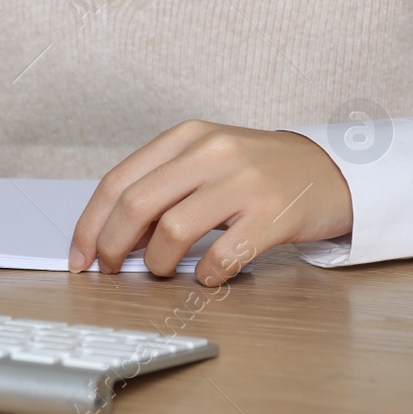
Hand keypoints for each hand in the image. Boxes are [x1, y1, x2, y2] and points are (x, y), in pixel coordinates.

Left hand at [68, 120, 352, 285]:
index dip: (90, 223)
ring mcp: (244, 182)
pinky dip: (207, 275)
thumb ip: (163, 186)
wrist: (332, 169)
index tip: (80, 255)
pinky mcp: (273, 214)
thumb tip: (116, 234)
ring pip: (172, 230)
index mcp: (186, 137)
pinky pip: (223, 255)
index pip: (117, 180)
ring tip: (165, 271)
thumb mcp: (206, 160)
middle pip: (136, 204)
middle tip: (111, 270)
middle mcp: (211, 152)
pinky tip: (209, 276)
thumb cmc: (258, 170)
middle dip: (113, 246)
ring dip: (159, 263)